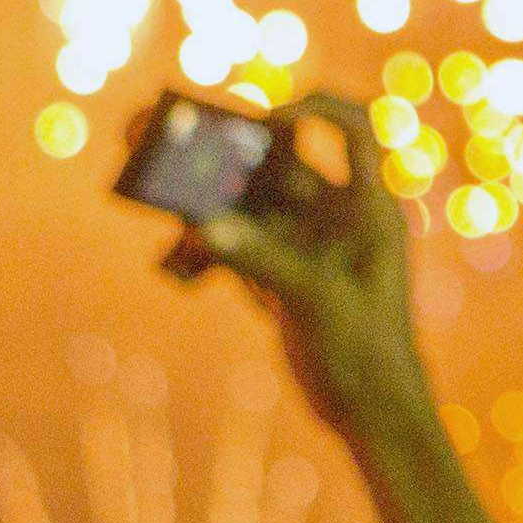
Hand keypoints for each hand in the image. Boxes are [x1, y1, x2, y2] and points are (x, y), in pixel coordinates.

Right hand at [171, 95, 434, 432]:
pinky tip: (175, 271)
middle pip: (274, 161)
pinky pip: (233, 248)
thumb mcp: (316, 302)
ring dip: (199, 205)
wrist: (371, 414)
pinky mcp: (279, 275)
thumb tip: (200, 227)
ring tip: (152, 196)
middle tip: (156, 129)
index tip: (269, 119)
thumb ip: (262, 261)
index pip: (354, 129)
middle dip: (218, 149)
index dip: (316, 108)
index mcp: (369, 206)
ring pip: (243, 206)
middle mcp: (336, 215)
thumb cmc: (369, 353)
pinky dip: (203, 253)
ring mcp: (305, 244)